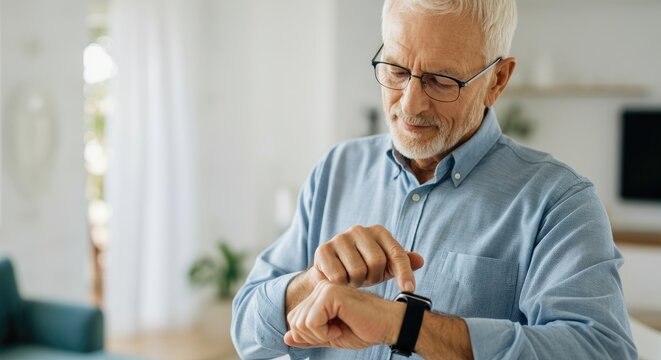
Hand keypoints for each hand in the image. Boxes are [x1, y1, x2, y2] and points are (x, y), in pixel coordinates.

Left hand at [284, 281, 404, 348]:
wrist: (389, 326)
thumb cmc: (364, 329)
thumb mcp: (331, 337)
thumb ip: (309, 337)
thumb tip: (285, 338)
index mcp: (319, 295)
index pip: (294, 319)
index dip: (311, 335)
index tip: (334, 331)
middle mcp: (320, 288)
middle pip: (294, 321)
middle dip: (313, 336)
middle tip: (337, 330)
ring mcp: (325, 288)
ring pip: (300, 322)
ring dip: (321, 334)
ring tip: (341, 327)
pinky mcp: (331, 294)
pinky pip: (312, 322)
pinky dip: (325, 332)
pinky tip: (342, 325)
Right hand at [306, 224, 423, 290]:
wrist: (330, 272)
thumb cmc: (363, 268)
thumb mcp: (386, 267)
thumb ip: (403, 263)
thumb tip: (420, 260)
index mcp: (378, 231)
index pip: (396, 253)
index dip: (404, 273)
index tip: (409, 290)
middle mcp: (359, 230)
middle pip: (376, 262)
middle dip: (374, 278)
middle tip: (368, 280)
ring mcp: (339, 238)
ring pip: (357, 271)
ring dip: (357, 283)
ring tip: (354, 280)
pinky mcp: (323, 249)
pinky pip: (339, 276)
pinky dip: (342, 284)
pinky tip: (340, 281)